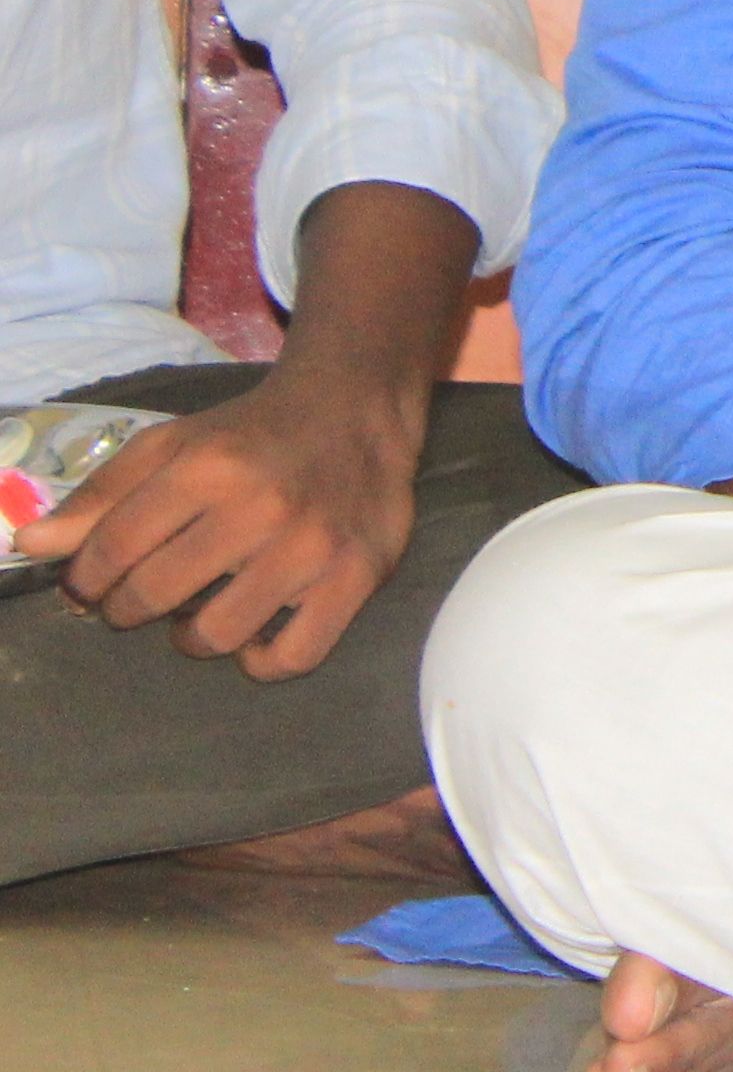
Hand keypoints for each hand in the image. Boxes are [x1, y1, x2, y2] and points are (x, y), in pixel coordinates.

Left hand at [14, 372, 423, 676]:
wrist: (356, 410)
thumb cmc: (250, 435)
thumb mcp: (172, 447)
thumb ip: (101, 496)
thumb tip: (31, 547)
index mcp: (209, 466)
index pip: (114, 548)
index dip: (85, 580)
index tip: (88, 587)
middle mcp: (261, 505)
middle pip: (155, 594)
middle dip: (128, 608)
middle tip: (139, 600)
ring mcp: (314, 545)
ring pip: (219, 634)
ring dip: (189, 638)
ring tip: (194, 618)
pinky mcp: (359, 574)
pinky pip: (296, 655)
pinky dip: (262, 661)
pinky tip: (252, 638)